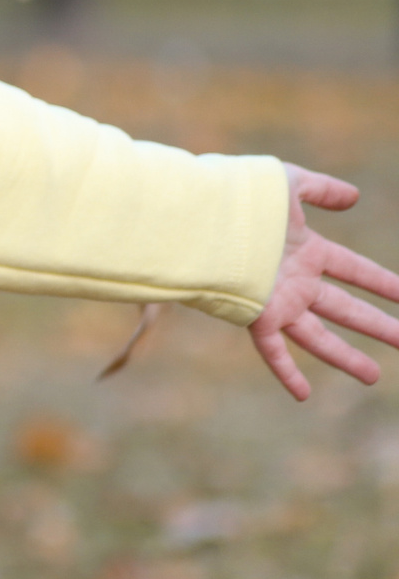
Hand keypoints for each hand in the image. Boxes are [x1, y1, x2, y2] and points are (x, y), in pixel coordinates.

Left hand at [248, 162, 398, 399]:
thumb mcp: (287, 183)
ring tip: (372, 377)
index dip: (382, 282)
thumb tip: (355, 197)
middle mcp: (295, 280)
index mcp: (305, 250)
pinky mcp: (255, 315)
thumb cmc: (238, 195)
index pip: (353, 269)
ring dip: (346, 356)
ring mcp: (277, 301)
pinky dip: (287, 372)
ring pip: (318, 336)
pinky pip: (273, 351)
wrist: (198, 215)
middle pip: (345, 308)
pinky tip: (303, 395)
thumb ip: (320, 189)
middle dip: (377, 325)